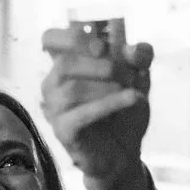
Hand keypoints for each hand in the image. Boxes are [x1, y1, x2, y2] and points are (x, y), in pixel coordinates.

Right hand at [38, 25, 156, 189]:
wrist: (124, 154)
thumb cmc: (122, 112)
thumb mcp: (138, 79)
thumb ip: (139, 59)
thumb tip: (137, 48)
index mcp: (66, 65)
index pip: (50, 39)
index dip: (72, 36)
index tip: (102, 44)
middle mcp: (53, 84)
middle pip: (64, 63)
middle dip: (101, 64)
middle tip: (127, 72)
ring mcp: (55, 109)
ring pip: (72, 89)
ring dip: (108, 86)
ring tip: (132, 89)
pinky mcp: (63, 131)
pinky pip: (81, 114)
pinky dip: (110, 104)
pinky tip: (133, 98)